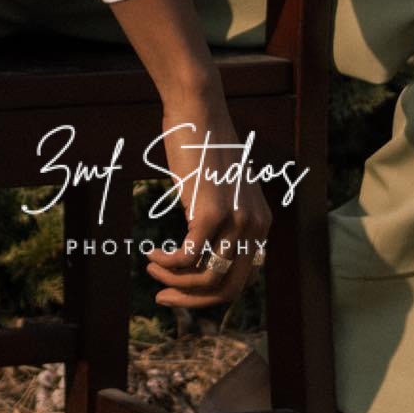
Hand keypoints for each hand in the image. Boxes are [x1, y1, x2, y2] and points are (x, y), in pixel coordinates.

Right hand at [145, 82, 272, 311]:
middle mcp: (255, 226)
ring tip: (153, 268)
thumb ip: (223, 220)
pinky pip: (187, 257)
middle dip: (191, 302)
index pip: (240, 281)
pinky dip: (167, 263)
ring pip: (204, 278)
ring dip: (173, 282)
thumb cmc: (204, 146)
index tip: (179, 293)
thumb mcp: (224, 190)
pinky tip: (152, 253)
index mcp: (261, 224)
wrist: (198, 110)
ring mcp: (235, 220)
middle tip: (162, 299)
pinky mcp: (211, 212)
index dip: (208, 296)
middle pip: (226, 289)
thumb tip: (200, 256)